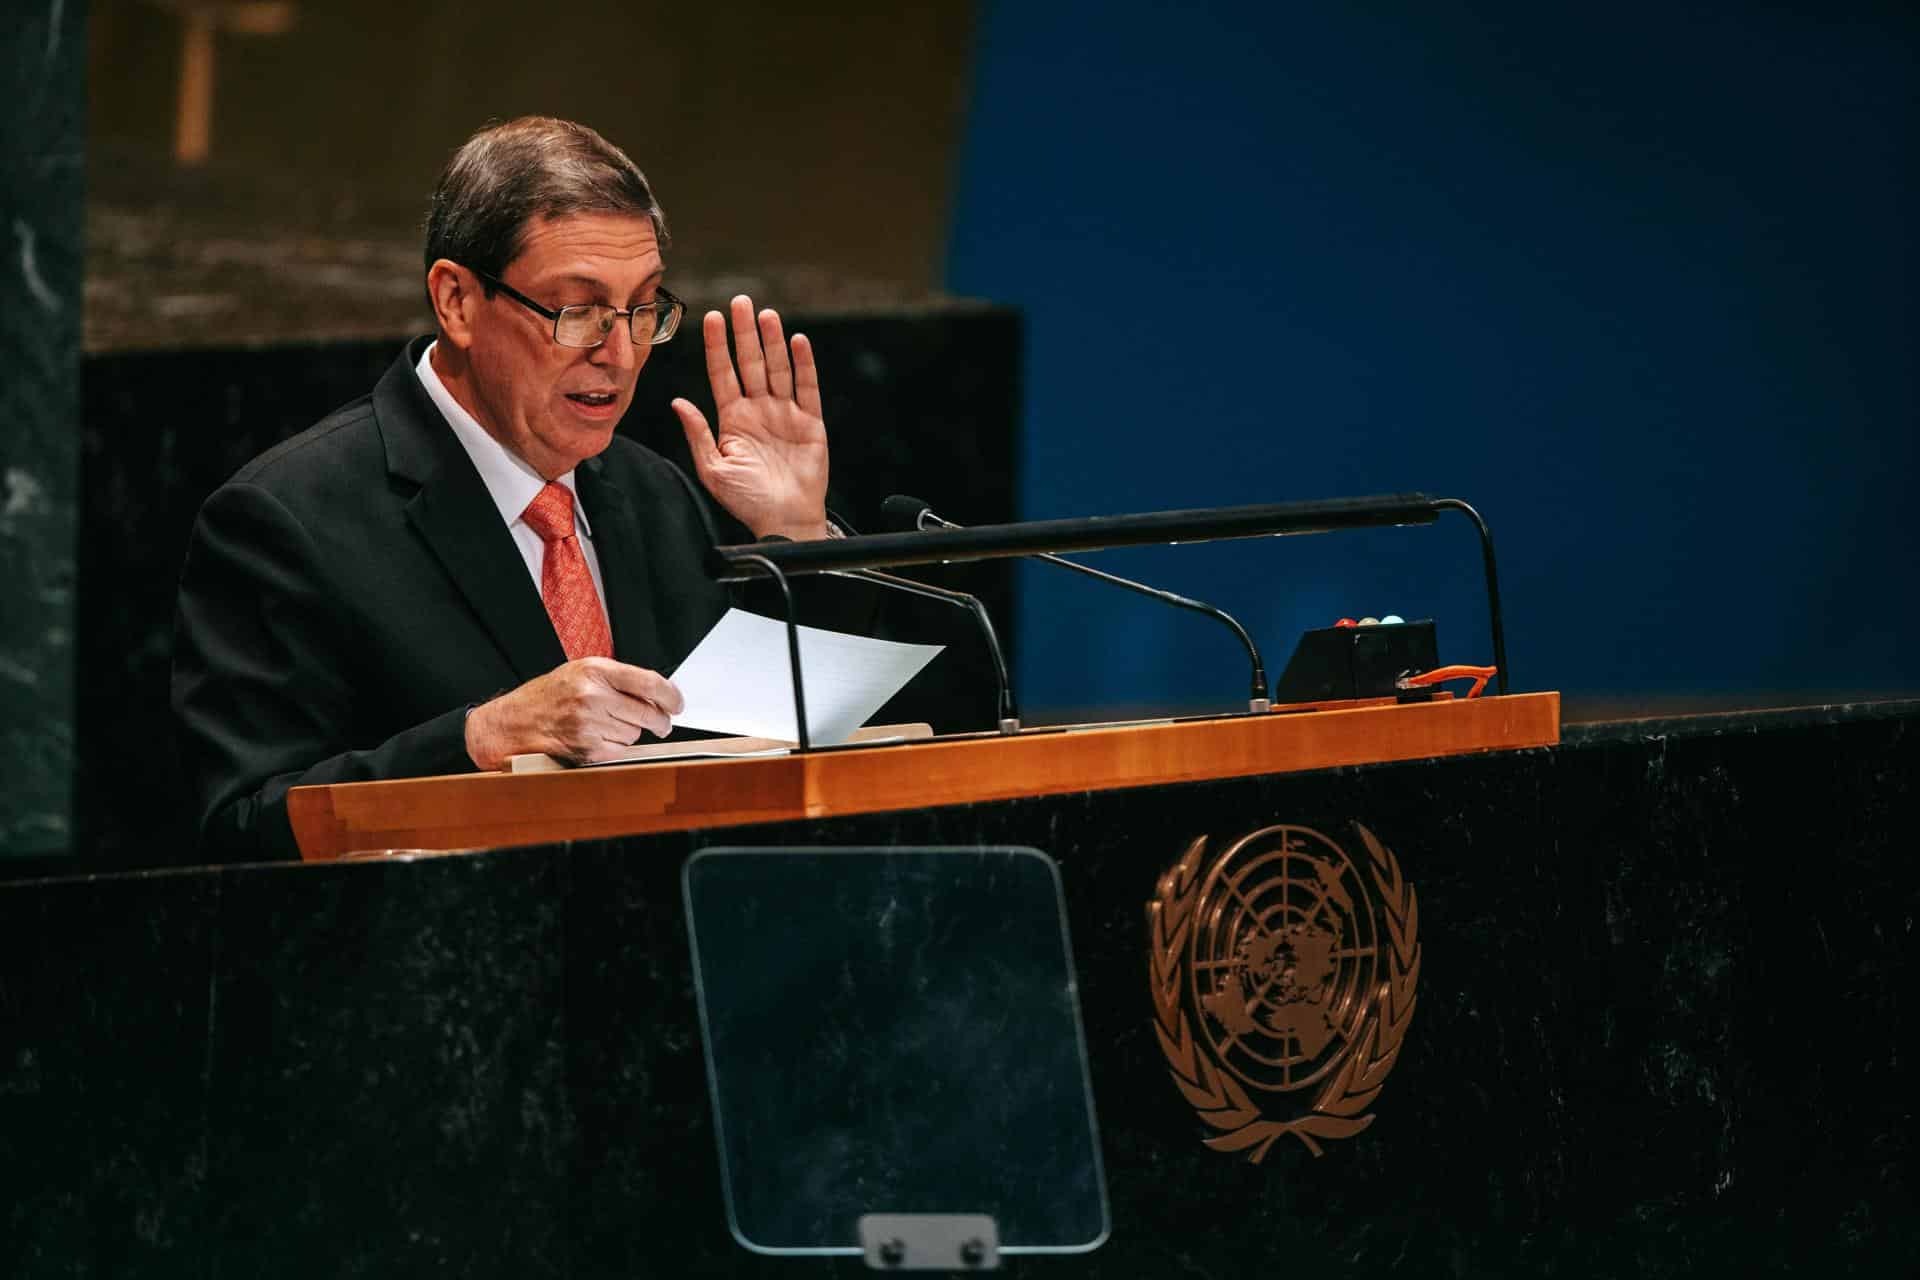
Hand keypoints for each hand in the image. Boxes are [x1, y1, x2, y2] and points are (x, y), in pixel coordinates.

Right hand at [465, 658, 684, 769]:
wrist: (511, 723)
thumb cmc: (547, 697)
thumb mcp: (580, 673)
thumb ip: (618, 680)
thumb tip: (659, 696)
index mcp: (594, 670)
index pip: (650, 683)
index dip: (671, 696)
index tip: (678, 704)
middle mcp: (593, 695)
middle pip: (649, 714)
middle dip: (658, 721)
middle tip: (660, 723)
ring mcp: (589, 724)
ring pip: (635, 735)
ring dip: (630, 733)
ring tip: (605, 725)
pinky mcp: (586, 749)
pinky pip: (620, 752)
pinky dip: (616, 749)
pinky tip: (597, 739)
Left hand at [671, 294, 830, 539]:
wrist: (783, 521)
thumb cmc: (747, 500)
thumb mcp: (713, 468)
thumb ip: (698, 434)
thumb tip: (679, 402)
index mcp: (733, 418)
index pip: (723, 374)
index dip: (718, 346)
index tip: (712, 317)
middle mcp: (759, 410)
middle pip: (751, 363)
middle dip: (745, 333)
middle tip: (741, 301)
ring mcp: (785, 414)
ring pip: (778, 369)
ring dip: (772, 342)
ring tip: (766, 315)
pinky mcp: (810, 423)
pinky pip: (807, 388)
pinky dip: (804, 365)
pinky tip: (798, 342)